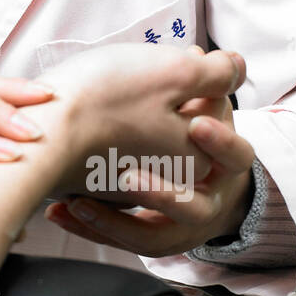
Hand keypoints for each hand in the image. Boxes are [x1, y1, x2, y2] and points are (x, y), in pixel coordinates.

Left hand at [46, 46, 256, 256]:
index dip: (219, 143)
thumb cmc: (198, 134)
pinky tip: (60, 211)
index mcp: (228, 166)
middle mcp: (207, 204)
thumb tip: (210, 54)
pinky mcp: (147, 239)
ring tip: (79, 203)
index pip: (234, 157)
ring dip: (114, 220)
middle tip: (127, 177)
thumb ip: (207, 86)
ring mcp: (178, 229)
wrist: (201, 183)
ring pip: (151, 238)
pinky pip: (117, 241)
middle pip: (193, 211)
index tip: (196, 125)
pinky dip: (88, 227)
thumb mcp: (208, 108)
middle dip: (162, 194)